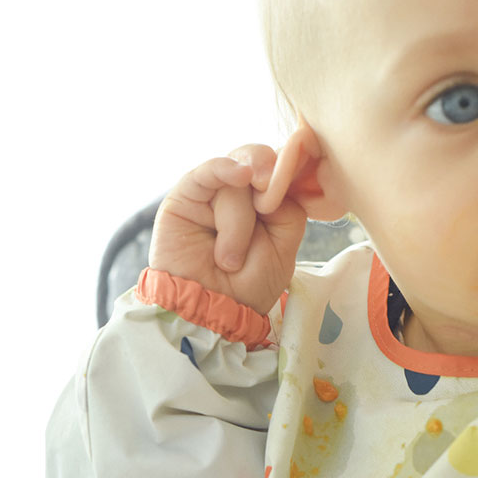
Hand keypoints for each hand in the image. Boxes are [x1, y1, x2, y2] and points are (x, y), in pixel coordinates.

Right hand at [148, 144, 307, 313]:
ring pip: (237, 179)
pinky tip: (239, 173)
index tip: (292, 191)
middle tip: (267, 207)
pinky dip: (224, 168)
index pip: (280, 169)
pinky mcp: (186, 196)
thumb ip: (288, 210)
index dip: (289, 174)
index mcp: (265, 203)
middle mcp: (240, 194)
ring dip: (238, 224)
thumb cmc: (247, 288)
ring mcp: (212, 193)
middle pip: (260, 164)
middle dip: (269, 180)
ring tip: (228, 261)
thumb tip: (274, 175)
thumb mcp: (283, 249)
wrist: (211, 313)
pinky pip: (207, 171)